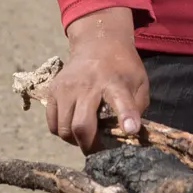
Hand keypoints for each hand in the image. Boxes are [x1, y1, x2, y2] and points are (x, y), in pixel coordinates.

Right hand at [46, 6, 147, 151]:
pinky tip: (73, 127)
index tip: (130, 130)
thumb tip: (129, 133)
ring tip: (86, 136)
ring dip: (75, 141)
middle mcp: (87, 85)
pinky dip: (62, 132)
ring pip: (64, 129)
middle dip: (90, 146)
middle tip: (98, 150)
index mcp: (115, 82)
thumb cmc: (122, 68)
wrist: (97, 43)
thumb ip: (137, 107)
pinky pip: (52, 124)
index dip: (126, 117)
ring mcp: (66, 88)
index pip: (121, 101)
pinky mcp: (53, 90)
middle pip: (81, 125)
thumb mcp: (139, 82)